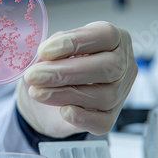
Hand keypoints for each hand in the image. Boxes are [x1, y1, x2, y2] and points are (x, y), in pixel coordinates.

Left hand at [17, 21, 137, 136]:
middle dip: (65, 72)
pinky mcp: (110, 118)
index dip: (74, 42)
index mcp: (113, 39)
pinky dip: (81, 117)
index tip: (44, 51)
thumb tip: (46, 56)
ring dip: (65, 94)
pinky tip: (62, 110)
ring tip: (36, 92)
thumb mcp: (49, 49)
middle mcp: (123, 64)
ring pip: (105, 96)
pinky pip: (102, 122)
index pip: (105, 35)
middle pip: (108, 67)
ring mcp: (120, 93)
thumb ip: (51, 48)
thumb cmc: (51, 64)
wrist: (43, 96)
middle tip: (33, 75)